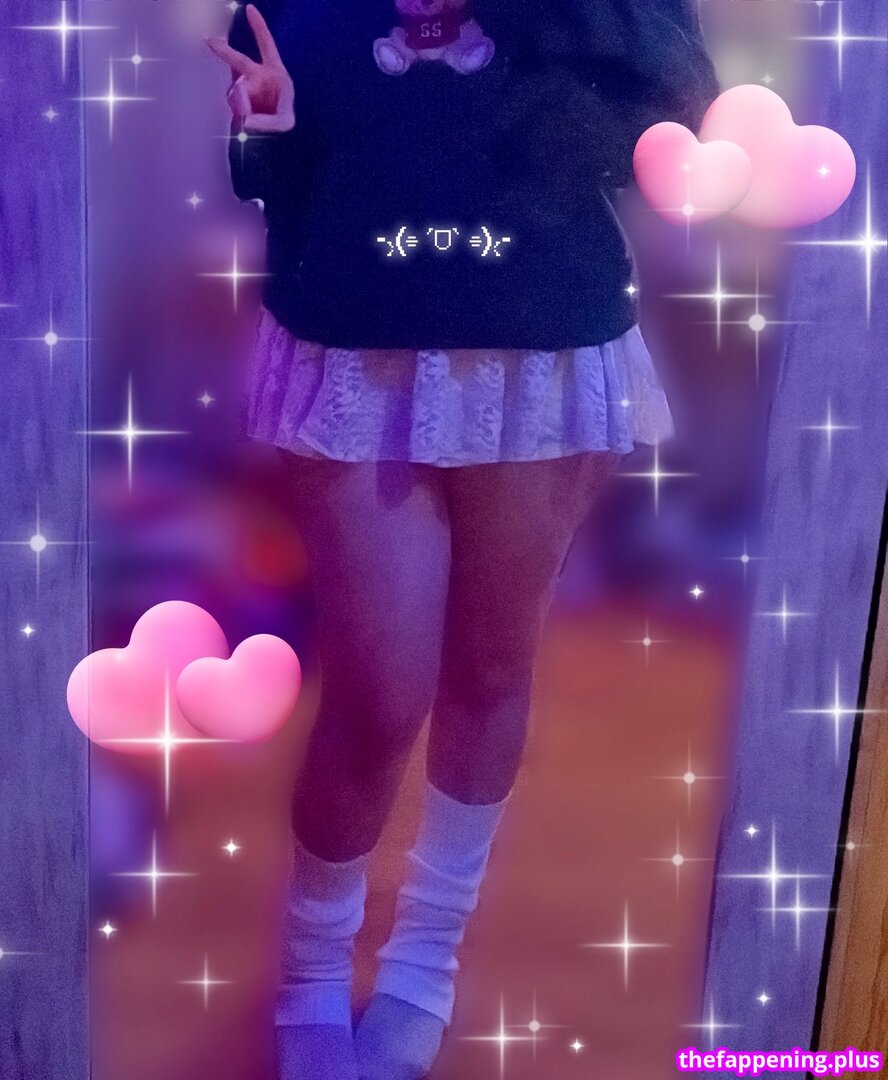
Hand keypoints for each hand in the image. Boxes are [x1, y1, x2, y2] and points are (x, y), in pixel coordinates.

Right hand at [208, 4, 294, 132]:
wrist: (273, 143)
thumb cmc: (283, 127)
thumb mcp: (284, 122)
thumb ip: (268, 120)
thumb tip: (245, 120)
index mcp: (275, 74)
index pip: (266, 45)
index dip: (258, 27)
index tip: (250, 9)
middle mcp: (257, 78)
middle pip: (238, 61)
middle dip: (224, 51)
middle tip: (209, 41)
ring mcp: (244, 90)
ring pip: (235, 92)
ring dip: (240, 104)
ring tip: (250, 122)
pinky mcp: (234, 103)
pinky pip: (231, 105)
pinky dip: (237, 115)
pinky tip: (245, 125)